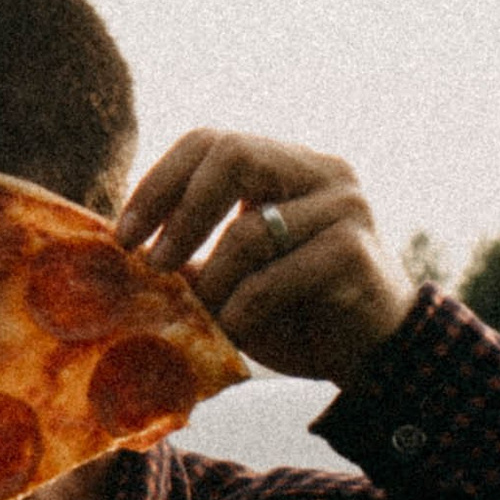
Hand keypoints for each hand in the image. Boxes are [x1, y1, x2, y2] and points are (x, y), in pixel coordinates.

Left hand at [117, 130, 413, 385]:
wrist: (374, 358)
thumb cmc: (297, 314)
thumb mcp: (232, 278)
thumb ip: (190, 255)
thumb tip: (124, 250)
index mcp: (289, 165)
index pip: (212, 142)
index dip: (160, 181)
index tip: (124, 235)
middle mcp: (322, 172)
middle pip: (233, 156)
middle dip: (180, 212)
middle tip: (154, 264)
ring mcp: (345, 207)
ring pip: (249, 229)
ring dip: (214, 282)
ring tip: (205, 316)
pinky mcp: (355, 251)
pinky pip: (274, 276)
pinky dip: (242, 309)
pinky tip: (236, 331)